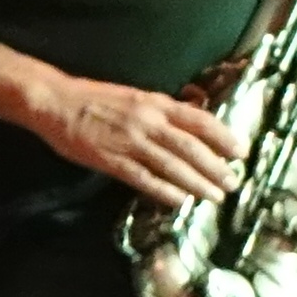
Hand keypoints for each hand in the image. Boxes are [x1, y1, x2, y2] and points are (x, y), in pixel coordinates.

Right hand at [0, 42, 238, 200]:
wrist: (56, 102)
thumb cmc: (95, 98)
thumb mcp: (135, 96)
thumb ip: (162, 111)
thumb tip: (192, 123)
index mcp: (155, 103)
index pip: (199, 120)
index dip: (223, 137)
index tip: (241, 151)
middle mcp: (148, 122)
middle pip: (191, 147)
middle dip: (215, 167)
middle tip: (232, 182)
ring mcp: (130, 142)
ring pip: (172, 165)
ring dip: (196, 183)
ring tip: (214, 196)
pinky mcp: (111, 160)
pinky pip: (143, 178)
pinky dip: (164, 190)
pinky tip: (179, 201)